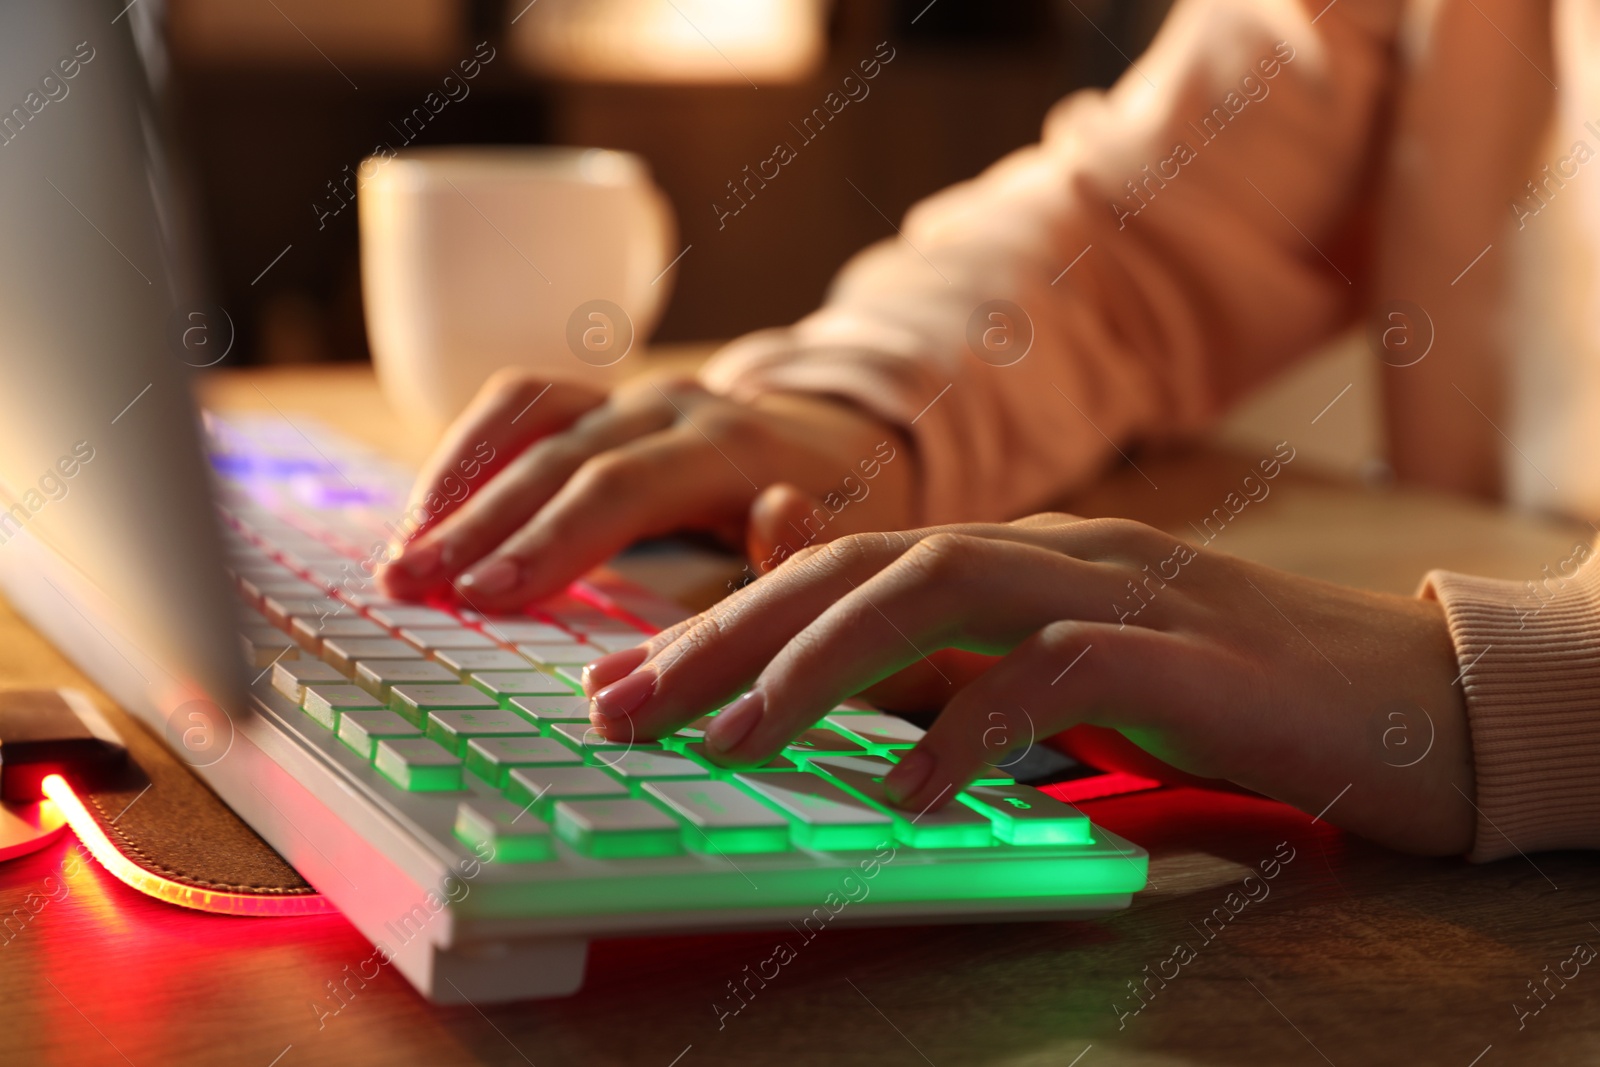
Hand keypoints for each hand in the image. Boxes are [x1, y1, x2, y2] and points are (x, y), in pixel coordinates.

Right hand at [378, 370, 915, 609]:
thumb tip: (776, 511)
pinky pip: (524, 407)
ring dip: (457, 484)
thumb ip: (811, 544)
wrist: (844, 442)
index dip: (551, 538)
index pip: (624, 486)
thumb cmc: (844, 515)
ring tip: (400, 556)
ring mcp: (634, 397)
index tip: (484, 593)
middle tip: (409, 585)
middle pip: (560, 456)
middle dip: (479, 523)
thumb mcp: (853, 540)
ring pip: (529, 419)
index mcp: (734, 446)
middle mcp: (675, 407)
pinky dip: (471, 453)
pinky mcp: (606, 402)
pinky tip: (428, 514)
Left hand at [582, 514, 1475, 855]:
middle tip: (622, 707)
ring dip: (820, 658)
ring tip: (731, 736)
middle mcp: (1052, 554)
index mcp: (1017, 559)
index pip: (841, 569)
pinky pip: (1061, 669)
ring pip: (940, 585)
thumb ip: (952, 662)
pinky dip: (973, 717)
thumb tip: (821, 664)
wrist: (1409, 699)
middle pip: (860, 567)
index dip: (721, 618)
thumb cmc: (1227, 694)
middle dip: (727, 634)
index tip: (622, 681)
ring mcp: (1123, 589)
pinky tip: (908, 784)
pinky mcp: (1192, 654)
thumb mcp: (1062, 674)